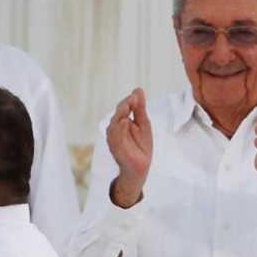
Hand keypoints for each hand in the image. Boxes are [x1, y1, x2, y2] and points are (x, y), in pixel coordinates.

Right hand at [106, 88, 152, 207]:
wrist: (140, 167)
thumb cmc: (140, 146)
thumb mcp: (143, 124)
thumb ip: (139, 109)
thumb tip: (137, 89)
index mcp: (121, 122)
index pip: (123, 108)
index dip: (129, 101)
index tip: (137, 94)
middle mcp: (115, 129)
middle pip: (117, 114)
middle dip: (125, 105)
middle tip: (133, 99)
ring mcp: (114, 139)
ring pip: (114, 124)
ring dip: (121, 114)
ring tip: (128, 106)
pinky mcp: (116, 148)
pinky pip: (115, 137)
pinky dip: (119, 129)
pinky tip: (124, 121)